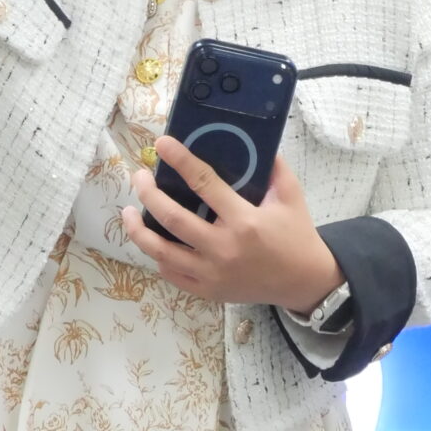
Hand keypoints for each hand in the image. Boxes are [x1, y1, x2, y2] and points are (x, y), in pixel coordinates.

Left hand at [121, 140, 343, 313]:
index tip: (162, 144)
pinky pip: (172, 274)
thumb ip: (274, 167)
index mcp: (244, 221)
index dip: (181, 161)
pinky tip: (151, 240)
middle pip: (173, 219)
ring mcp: (212, 274)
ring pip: (162, 252)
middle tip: (139, 177)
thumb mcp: (291, 196)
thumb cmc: (296, 234)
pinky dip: (157, 256)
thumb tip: (251, 140)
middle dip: (148, 194)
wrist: (304, 282)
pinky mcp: (208, 291)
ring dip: (139, 230)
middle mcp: (223, 249)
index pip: (204, 184)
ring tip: (126, 212)